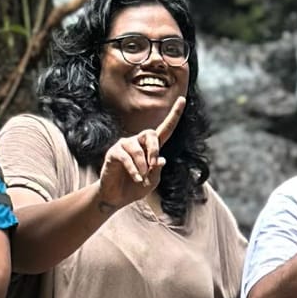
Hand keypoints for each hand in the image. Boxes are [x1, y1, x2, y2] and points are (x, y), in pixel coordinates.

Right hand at [96, 92, 183, 211]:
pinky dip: (133, 170)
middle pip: (151, 134)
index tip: (183, 99)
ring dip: (142, 166)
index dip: (174, 115)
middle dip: (154, 150)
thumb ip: (157, 171)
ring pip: (137, 149)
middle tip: (153, 165)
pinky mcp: (114, 153)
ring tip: (141, 178)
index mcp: (151, 148)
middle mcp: (138, 142)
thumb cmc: (134, 188)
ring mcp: (125, 146)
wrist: (116, 198)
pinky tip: (136, 178)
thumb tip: (161, 159)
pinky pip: (126, 158)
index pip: (165, 129)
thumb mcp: (152, 182)